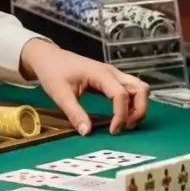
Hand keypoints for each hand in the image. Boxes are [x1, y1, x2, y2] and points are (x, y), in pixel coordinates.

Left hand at [20, 39, 148, 135]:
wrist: (49, 57)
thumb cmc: (53, 72)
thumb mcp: (60, 94)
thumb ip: (74, 113)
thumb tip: (87, 133)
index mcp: (101, 75)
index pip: (122, 95)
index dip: (121, 115)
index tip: (112, 131)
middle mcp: (113, 73)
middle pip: (140, 89)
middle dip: (139, 110)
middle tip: (125, 127)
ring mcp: (114, 75)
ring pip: (139, 89)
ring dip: (138, 107)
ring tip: (125, 123)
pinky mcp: (112, 79)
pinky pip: (131, 90)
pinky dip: (132, 104)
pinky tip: (120, 115)